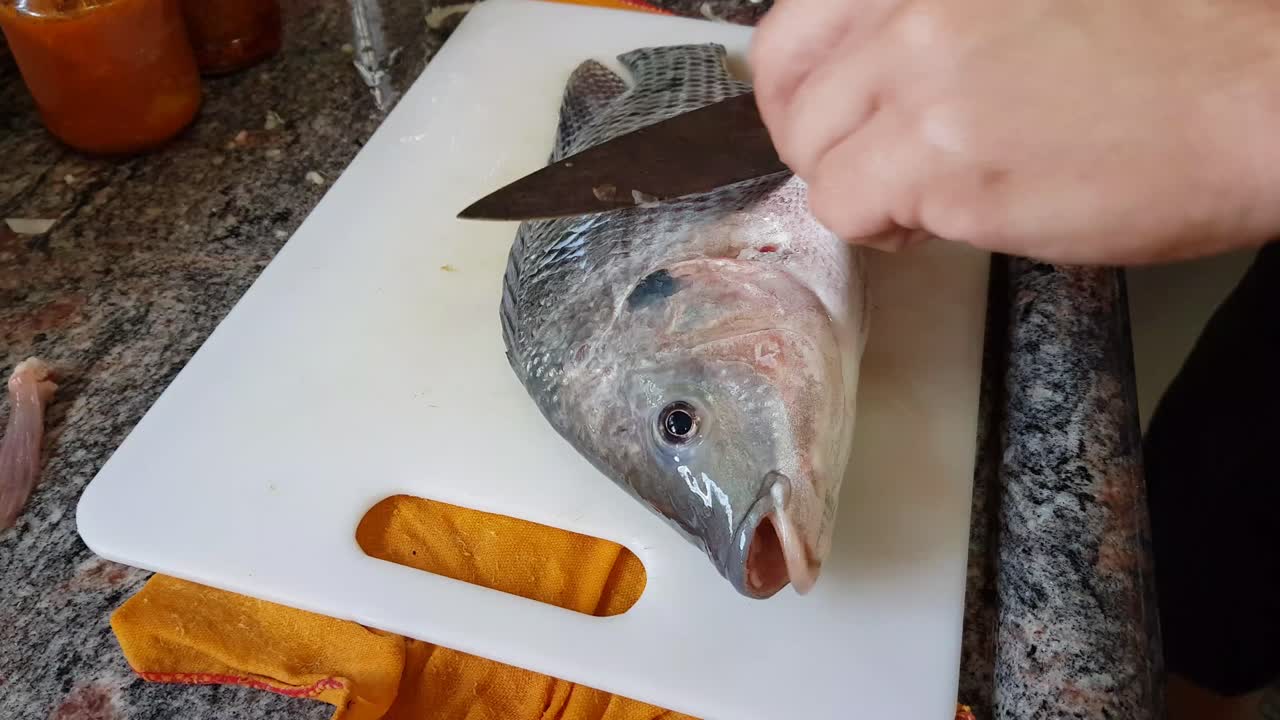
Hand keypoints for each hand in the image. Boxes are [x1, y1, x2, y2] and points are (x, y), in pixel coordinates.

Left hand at [749, 0, 1279, 264]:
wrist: (1255, 94)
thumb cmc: (1167, 39)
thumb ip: (928, 19)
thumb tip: (863, 70)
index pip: (793, 28)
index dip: (795, 85)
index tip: (818, 113)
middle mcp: (910, 11)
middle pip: (794, 96)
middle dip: (820, 142)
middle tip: (864, 165)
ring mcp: (923, 86)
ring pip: (817, 161)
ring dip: (858, 187)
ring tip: (923, 194)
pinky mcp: (944, 168)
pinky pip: (852, 211)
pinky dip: (885, 228)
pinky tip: (945, 218)